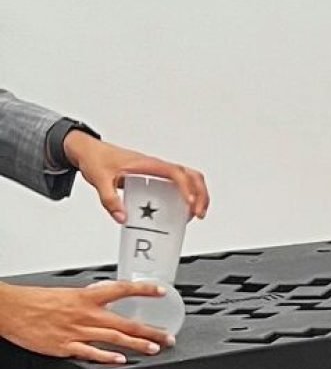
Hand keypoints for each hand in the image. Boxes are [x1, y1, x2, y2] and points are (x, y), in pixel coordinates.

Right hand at [0, 280, 176, 363]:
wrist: (11, 309)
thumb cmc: (36, 301)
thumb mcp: (68, 293)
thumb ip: (89, 299)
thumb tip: (106, 299)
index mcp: (86, 296)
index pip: (122, 289)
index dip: (144, 290)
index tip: (161, 292)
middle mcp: (86, 314)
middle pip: (126, 322)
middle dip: (150, 330)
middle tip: (168, 336)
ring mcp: (77, 331)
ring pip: (114, 338)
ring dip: (137, 345)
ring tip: (154, 349)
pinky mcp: (65, 346)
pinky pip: (90, 353)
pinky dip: (107, 357)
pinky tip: (121, 361)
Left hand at [67, 132, 209, 223]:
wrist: (91, 151)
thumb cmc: (98, 159)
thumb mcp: (100, 180)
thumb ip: (110, 200)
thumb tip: (123, 217)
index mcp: (148, 164)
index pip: (176, 174)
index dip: (187, 188)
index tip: (189, 204)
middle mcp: (157, 166)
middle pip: (191, 175)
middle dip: (200, 194)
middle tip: (198, 213)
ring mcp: (158, 171)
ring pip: (189, 177)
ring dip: (198, 193)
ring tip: (195, 213)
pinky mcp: (155, 176)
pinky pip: (179, 183)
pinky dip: (188, 194)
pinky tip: (181, 209)